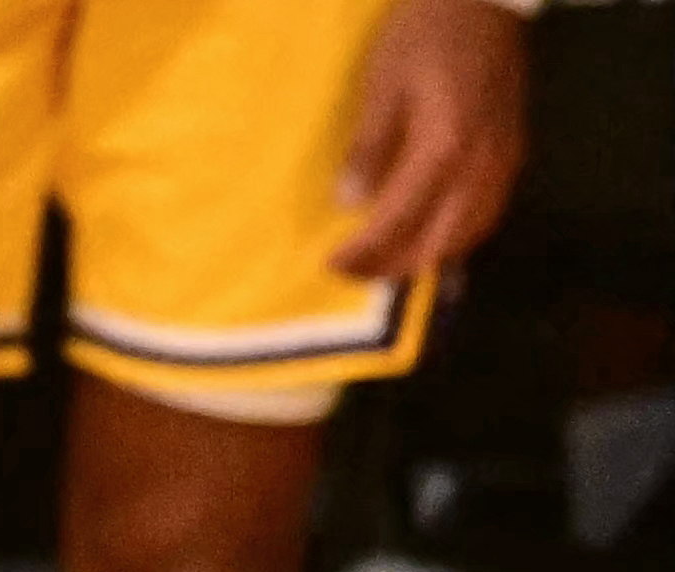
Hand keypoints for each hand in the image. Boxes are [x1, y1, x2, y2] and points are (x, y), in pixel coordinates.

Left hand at [335, 0, 524, 283]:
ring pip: (469, 234)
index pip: (399, 220)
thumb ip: (369, 147)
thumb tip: (349, 203)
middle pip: (438, 240)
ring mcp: (504, 160)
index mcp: (445, 146)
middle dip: (393, 266)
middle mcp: (482, 163)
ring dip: (425, 257)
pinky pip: (487, 213)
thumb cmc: (424, 36)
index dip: (364, 251)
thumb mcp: (383, 86)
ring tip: (385, 264)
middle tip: (353, 273)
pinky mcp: (512, 152)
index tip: (331, 264)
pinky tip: (428, 238)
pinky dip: (456, 237)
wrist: (483, 0)